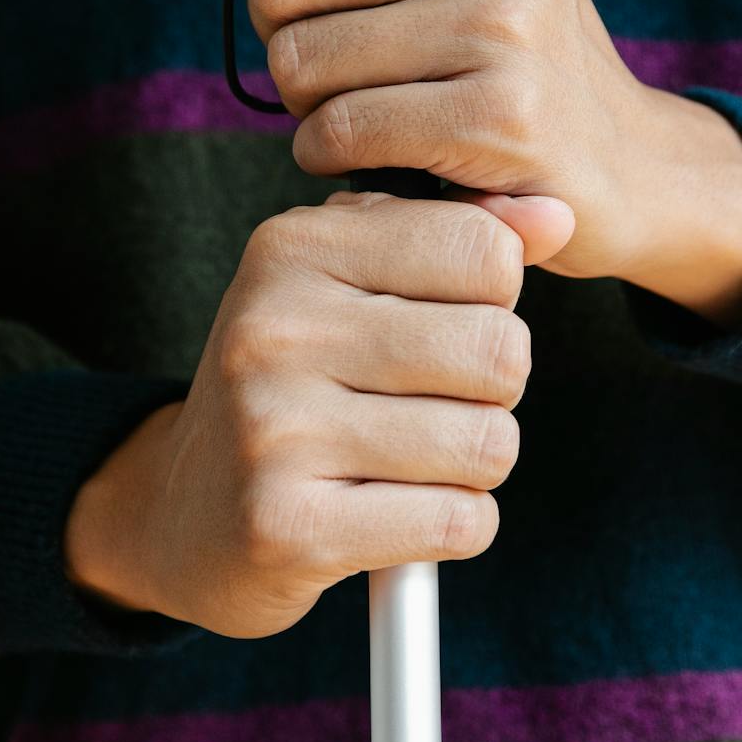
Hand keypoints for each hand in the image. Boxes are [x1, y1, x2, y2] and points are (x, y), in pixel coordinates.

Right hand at [64, 190, 573, 638]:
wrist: (183, 513)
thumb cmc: (294, 384)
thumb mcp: (354, 285)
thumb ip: (456, 239)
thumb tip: (558, 213)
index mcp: (292, 248)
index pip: (484, 250)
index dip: (492, 300)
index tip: (438, 326)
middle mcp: (275, 328)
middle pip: (500, 351)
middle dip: (491, 391)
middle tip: (429, 405)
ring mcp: (275, 430)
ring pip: (490, 444)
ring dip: (472, 466)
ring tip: (407, 461)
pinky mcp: (287, 528)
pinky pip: (459, 521)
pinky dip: (453, 526)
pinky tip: (396, 515)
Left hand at [206, 0, 741, 321]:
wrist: (622, 157)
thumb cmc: (508, 42)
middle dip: (285, 34)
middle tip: (340, 64)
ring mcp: (501, 23)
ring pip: (299, 60)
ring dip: (309, 105)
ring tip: (370, 107)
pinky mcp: (498, 115)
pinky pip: (340, 131)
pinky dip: (333, 155)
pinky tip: (379, 153)